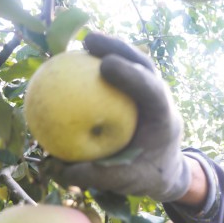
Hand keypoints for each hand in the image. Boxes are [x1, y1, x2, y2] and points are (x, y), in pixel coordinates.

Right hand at [42, 32, 190, 201]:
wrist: (165, 170)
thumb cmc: (148, 175)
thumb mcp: (128, 182)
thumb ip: (98, 176)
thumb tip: (59, 170)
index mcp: (164, 119)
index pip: (153, 92)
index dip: (132, 76)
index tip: (105, 66)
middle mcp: (160, 100)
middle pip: (145, 65)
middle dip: (120, 48)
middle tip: (89, 41)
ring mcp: (150, 93)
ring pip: (135, 61)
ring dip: (113, 47)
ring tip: (85, 40)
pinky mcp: (138, 93)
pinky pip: (122, 73)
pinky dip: (104, 63)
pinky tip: (79, 60)